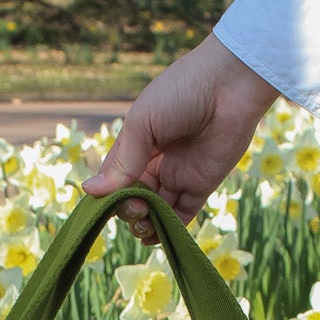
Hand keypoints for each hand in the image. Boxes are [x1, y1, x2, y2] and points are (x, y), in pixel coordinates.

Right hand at [82, 34, 276, 240]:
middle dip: (127, 210)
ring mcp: (178, 175)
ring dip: (145, 224)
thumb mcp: (142, 124)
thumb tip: (90, 191)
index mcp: (136, 144)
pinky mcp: (201, 185)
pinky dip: (169, 229)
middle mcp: (154, 162)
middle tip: (135, 206)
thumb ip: (121, 162)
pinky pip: (182, 214)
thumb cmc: (181, 92)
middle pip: (133, 198)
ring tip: (144, 222)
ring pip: (155, 211)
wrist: (230, 85)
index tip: (105, 203)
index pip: (114, 179)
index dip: (107, 195)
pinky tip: (156, 235)